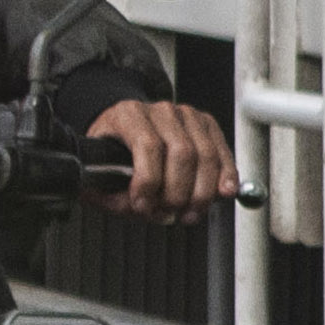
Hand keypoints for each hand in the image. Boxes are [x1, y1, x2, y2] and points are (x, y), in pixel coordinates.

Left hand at [85, 99, 239, 220]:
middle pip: (182, 152)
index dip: (148, 181)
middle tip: (169, 213)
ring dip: (202, 192)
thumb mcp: (98, 173)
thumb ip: (114, 194)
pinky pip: (221, 152)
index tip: (143, 206)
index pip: (147, 145)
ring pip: (205, 154)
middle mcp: (159, 111)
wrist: (122, 132)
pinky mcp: (206, 125)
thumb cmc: (111, 153)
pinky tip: (222, 193)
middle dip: (178, 192)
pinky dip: (226, 175)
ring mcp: (186, 115)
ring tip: (190, 214)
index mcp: (128, 115)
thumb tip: (142, 208)